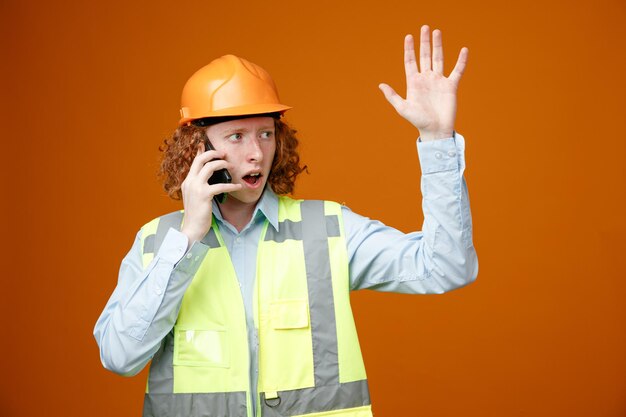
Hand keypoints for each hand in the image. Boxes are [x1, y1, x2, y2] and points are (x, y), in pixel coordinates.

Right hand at [180, 144, 241, 244]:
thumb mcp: (195, 197)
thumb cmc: (196, 215)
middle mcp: (189, 182)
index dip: (201, 152)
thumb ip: (200, 187)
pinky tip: (238, 186)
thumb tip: (210, 179)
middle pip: (200, 160)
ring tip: (231, 167)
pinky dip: (231, 185)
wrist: (192, 229)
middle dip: (213, 153)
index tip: (206, 145)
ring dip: (222, 164)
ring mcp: (196, 188)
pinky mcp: (204, 195)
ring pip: (209, 167)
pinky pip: (220, 185)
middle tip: (224, 154)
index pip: (194, 162)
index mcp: (187, 182)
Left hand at [379, 25, 467, 140]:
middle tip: (424, 27)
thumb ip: (392, 96)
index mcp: (413, 82)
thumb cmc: (418, 121)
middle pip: (425, 56)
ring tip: (437, 32)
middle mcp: (426, 79)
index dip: (409, 49)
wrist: (435, 130)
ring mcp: (439, 81)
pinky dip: (461, 61)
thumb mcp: (403, 108)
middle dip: (424, 42)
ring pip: (439, 59)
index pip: (410, 61)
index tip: (408, 36)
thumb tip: (380, 85)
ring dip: (438, 45)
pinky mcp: (451, 86)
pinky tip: (463, 50)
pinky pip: (457, 70)